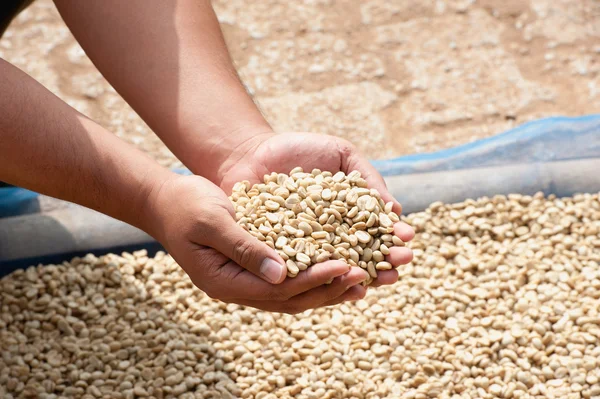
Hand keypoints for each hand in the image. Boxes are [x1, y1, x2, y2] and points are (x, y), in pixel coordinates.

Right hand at [144, 174, 370, 313]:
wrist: (167, 202)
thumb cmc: (186, 206)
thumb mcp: (213, 221)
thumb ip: (245, 247)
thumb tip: (281, 275)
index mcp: (224, 282)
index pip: (277, 290)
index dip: (313, 280)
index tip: (345, 266)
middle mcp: (236, 288)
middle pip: (290, 299)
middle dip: (328, 288)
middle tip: (364, 276)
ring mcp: (243, 281)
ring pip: (291, 294)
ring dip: (325, 288)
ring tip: (360, 280)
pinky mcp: (250, 268)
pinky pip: (287, 279)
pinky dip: (312, 275)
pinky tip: (335, 266)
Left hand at [216, 132, 414, 286]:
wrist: (252, 152)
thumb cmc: (300, 150)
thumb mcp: (341, 154)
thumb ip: (367, 177)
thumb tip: (395, 209)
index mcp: (349, 216)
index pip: (376, 232)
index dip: (393, 238)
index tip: (407, 240)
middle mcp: (331, 238)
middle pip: (362, 256)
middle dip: (384, 263)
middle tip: (399, 266)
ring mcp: (306, 250)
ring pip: (336, 270)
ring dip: (358, 277)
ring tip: (374, 281)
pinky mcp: (280, 257)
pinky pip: (300, 272)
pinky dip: (318, 280)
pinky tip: (336, 285)